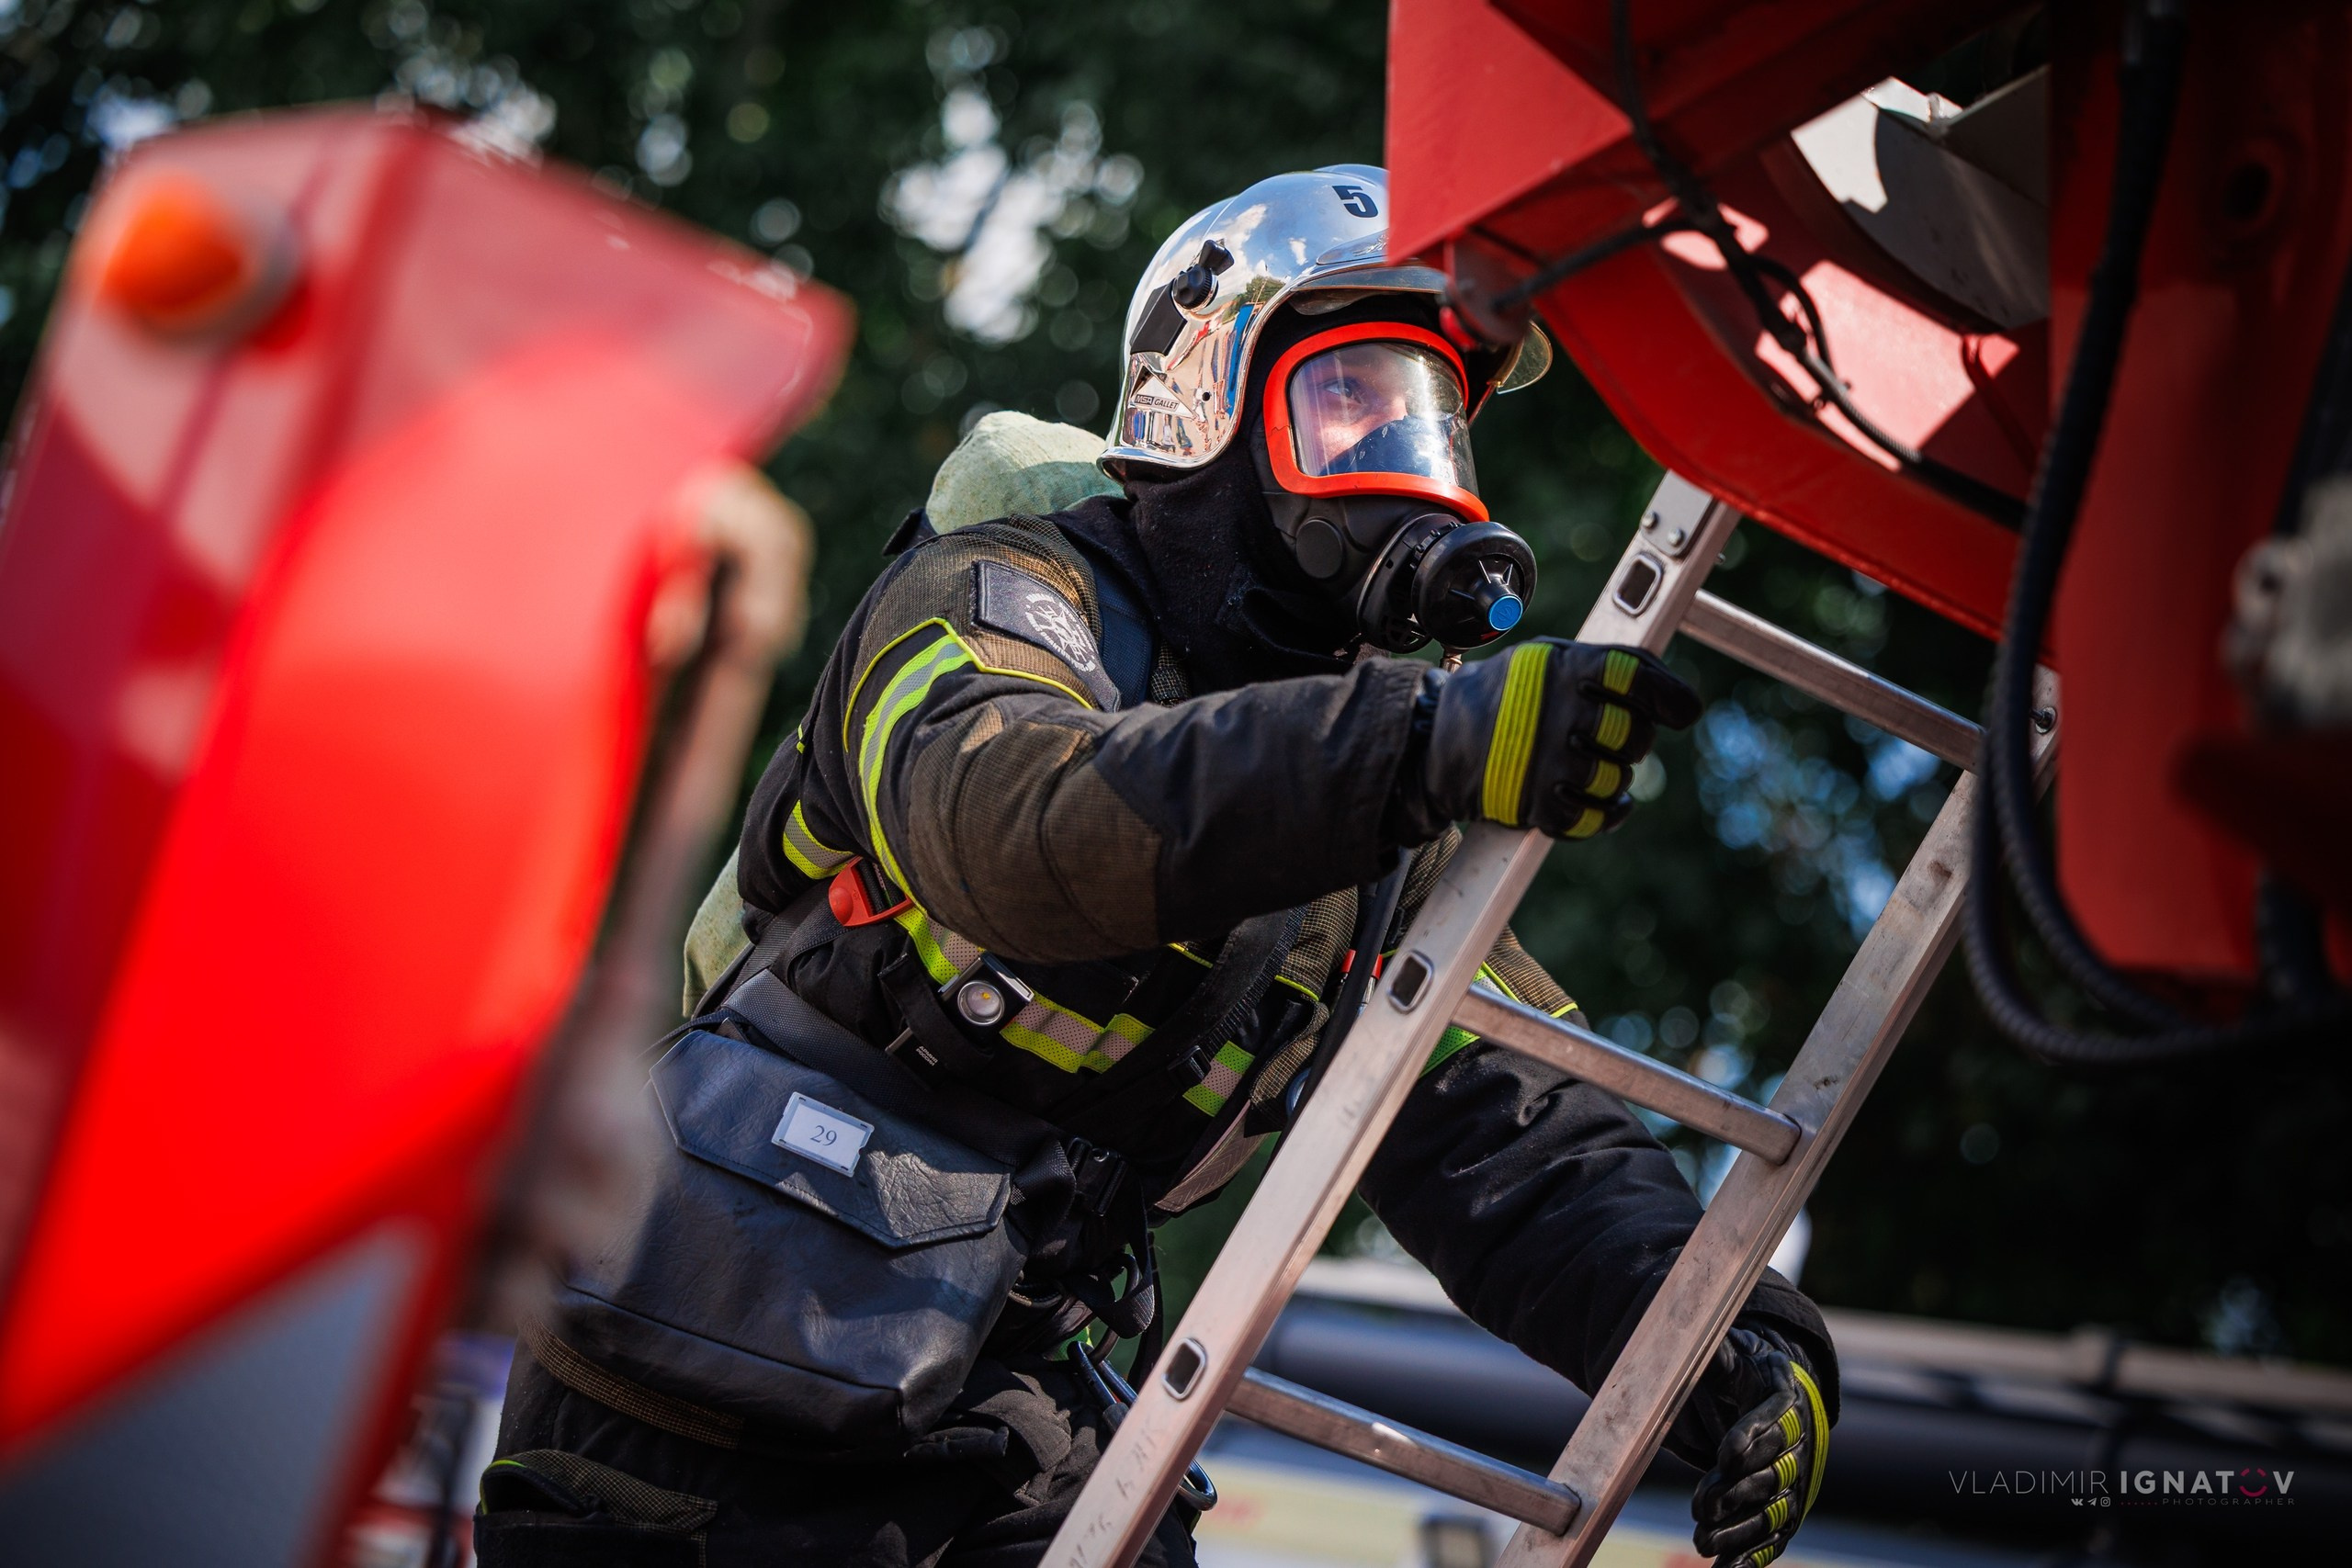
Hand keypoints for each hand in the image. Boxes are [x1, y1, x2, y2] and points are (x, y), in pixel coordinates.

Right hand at [1406, 639, 1699, 839]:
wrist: (1435, 740)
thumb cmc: (1505, 694)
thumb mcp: (1548, 658)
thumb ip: (1606, 664)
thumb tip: (1673, 691)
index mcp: (1563, 669)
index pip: (1637, 678)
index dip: (1670, 696)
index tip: (1684, 712)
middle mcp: (1558, 714)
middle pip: (1636, 736)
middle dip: (1633, 741)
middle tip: (1609, 737)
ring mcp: (1548, 763)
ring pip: (1619, 779)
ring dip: (1612, 777)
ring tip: (1584, 764)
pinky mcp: (1537, 805)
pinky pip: (1598, 818)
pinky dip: (1607, 813)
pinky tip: (1599, 799)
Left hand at [1687, 1327, 1830, 1567]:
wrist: (1784, 1405)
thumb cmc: (1752, 1379)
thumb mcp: (1737, 1361)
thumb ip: (1718, 1359)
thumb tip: (1699, 1340)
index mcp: (1787, 1405)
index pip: (1772, 1423)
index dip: (1749, 1438)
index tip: (1724, 1453)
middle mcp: (1798, 1450)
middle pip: (1770, 1474)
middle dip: (1735, 1492)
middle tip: (1701, 1506)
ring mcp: (1794, 1486)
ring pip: (1770, 1512)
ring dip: (1738, 1531)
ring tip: (1701, 1542)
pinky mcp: (1786, 1514)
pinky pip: (1772, 1539)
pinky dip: (1751, 1557)